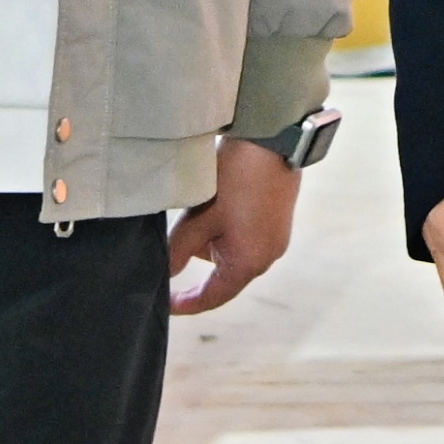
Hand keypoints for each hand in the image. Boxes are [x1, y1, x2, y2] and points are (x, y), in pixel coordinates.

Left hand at [167, 138, 301, 312]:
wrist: (273, 141)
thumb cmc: (237, 180)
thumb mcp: (199, 218)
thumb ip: (178, 252)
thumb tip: (166, 274)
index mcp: (249, 263)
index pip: (212, 297)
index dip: (186, 303)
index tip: (165, 303)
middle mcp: (267, 256)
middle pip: (222, 271)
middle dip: (198, 254)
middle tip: (183, 228)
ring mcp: (276, 237)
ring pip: (232, 250)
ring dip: (213, 237)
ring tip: (204, 204)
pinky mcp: (277, 220)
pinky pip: (246, 235)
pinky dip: (227, 227)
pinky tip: (220, 199)